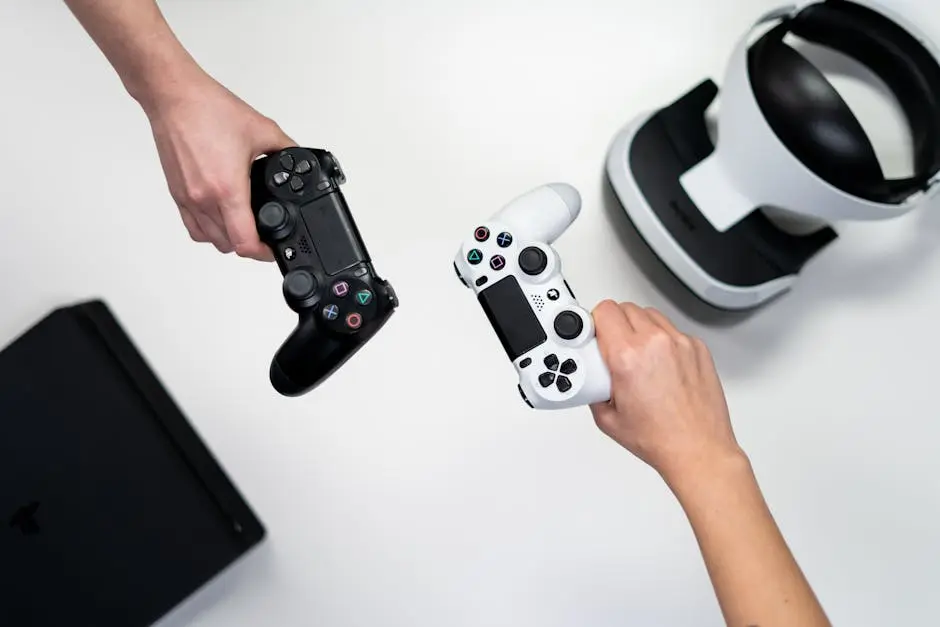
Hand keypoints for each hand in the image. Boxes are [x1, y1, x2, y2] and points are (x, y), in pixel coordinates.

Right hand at [144, 74, 294, 259]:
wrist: (174, 96)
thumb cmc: (208, 109)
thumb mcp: (262, 129)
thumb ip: (285, 148)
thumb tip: (298, 159)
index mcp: (227, 188)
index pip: (244, 242)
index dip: (262, 253)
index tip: (273, 248)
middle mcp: (204, 199)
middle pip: (228, 246)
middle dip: (249, 246)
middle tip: (263, 236)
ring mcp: (187, 198)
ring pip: (208, 240)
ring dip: (228, 239)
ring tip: (243, 228)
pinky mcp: (176, 193)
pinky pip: (192, 227)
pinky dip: (208, 230)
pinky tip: (220, 218)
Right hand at [589, 300, 742, 483]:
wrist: (698, 450)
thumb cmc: (659, 438)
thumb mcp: (606, 418)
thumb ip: (593, 387)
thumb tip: (591, 374)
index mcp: (628, 357)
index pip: (604, 311)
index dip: (594, 323)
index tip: (593, 336)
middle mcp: (656, 343)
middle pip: (625, 308)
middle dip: (614, 325)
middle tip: (612, 349)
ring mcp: (680, 343)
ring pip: (649, 315)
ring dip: (638, 328)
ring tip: (637, 356)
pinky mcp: (697, 348)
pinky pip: (672, 330)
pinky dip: (662, 341)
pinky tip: (660, 365)